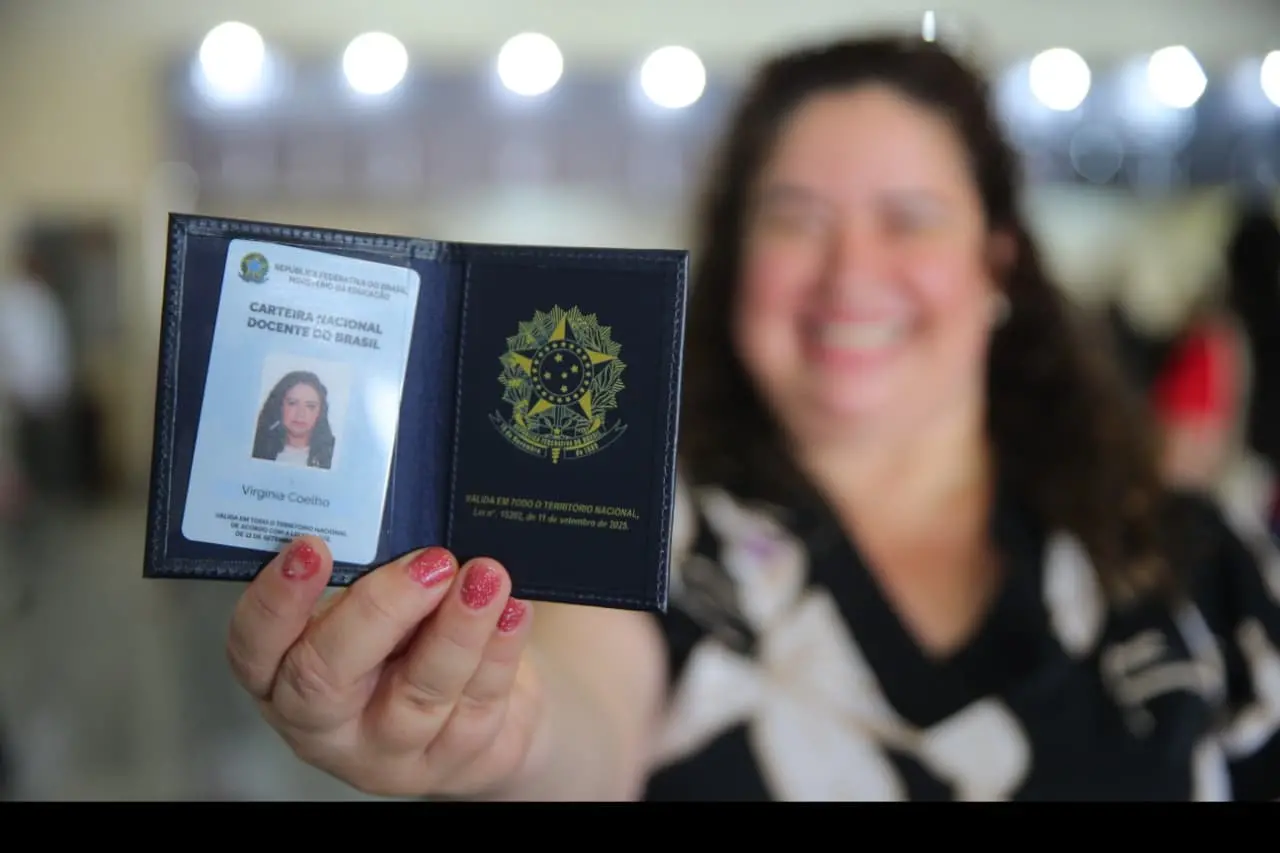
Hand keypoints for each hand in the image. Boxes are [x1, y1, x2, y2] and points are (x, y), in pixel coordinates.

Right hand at [226, 536, 539, 797]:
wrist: (482, 701)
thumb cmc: (411, 635)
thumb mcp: (379, 605)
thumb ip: (373, 571)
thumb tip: (397, 509)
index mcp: (282, 674)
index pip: (253, 648)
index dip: (275, 602)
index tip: (310, 547)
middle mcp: (322, 723)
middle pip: (326, 679)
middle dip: (379, 611)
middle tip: (430, 562)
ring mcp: (388, 752)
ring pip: (416, 696)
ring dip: (455, 630)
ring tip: (484, 577)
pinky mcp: (453, 763)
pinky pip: (476, 706)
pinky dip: (498, 652)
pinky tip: (512, 612)